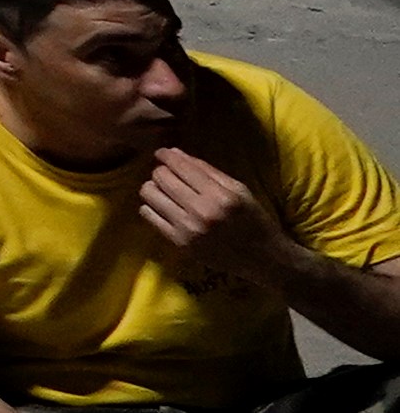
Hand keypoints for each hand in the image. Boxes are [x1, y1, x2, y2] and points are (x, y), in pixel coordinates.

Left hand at [138, 149, 293, 292]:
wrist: (264, 259)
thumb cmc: (254, 220)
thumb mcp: (240, 190)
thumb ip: (207, 170)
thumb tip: (174, 153)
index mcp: (221, 196)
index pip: (180, 166)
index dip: (166, 155)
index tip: (162, 153)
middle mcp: (202, 212)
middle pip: (160, 177)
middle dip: (162, 171)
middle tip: (169, 174)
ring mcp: (189, 230)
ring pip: (149, 193)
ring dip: (154, 188)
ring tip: (166, 191)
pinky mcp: (180, 244)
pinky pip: (147, 215)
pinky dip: (152, 207)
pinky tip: (165, 207)